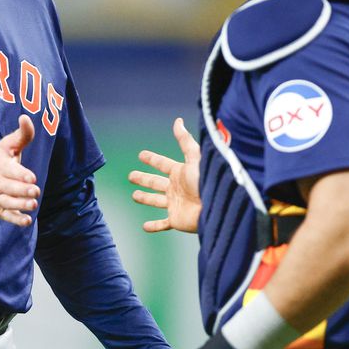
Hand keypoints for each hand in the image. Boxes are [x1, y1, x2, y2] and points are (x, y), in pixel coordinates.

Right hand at [0, 115, 39, 226]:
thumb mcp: (7, 146)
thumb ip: (21, 135)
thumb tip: (26, 117)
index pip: (9, 171)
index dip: (20, 174)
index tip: (32, 177)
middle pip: (9, 188)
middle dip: (22, 190)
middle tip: (35, 191)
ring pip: (7, 203)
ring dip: (20, 205)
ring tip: (33, 205)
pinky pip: (5, 216)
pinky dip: (15, 220)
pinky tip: (26, 221)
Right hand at [129, 117, 200, 233]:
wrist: (218, 204)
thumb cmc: (208, 180)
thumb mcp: (195, 157)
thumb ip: (185, 141)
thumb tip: (177, 121)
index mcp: (180, 173)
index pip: (162, 164)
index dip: (152, 159)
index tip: (141, 154)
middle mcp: (176, 188)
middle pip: (155, 182)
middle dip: (143, 178)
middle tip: (131, 175)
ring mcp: (176, 204)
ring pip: (156, 200)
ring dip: (145, 198)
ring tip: (134, 195)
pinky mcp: (177, 219)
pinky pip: (162, 224)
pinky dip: (154, 226)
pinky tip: (144, 227)